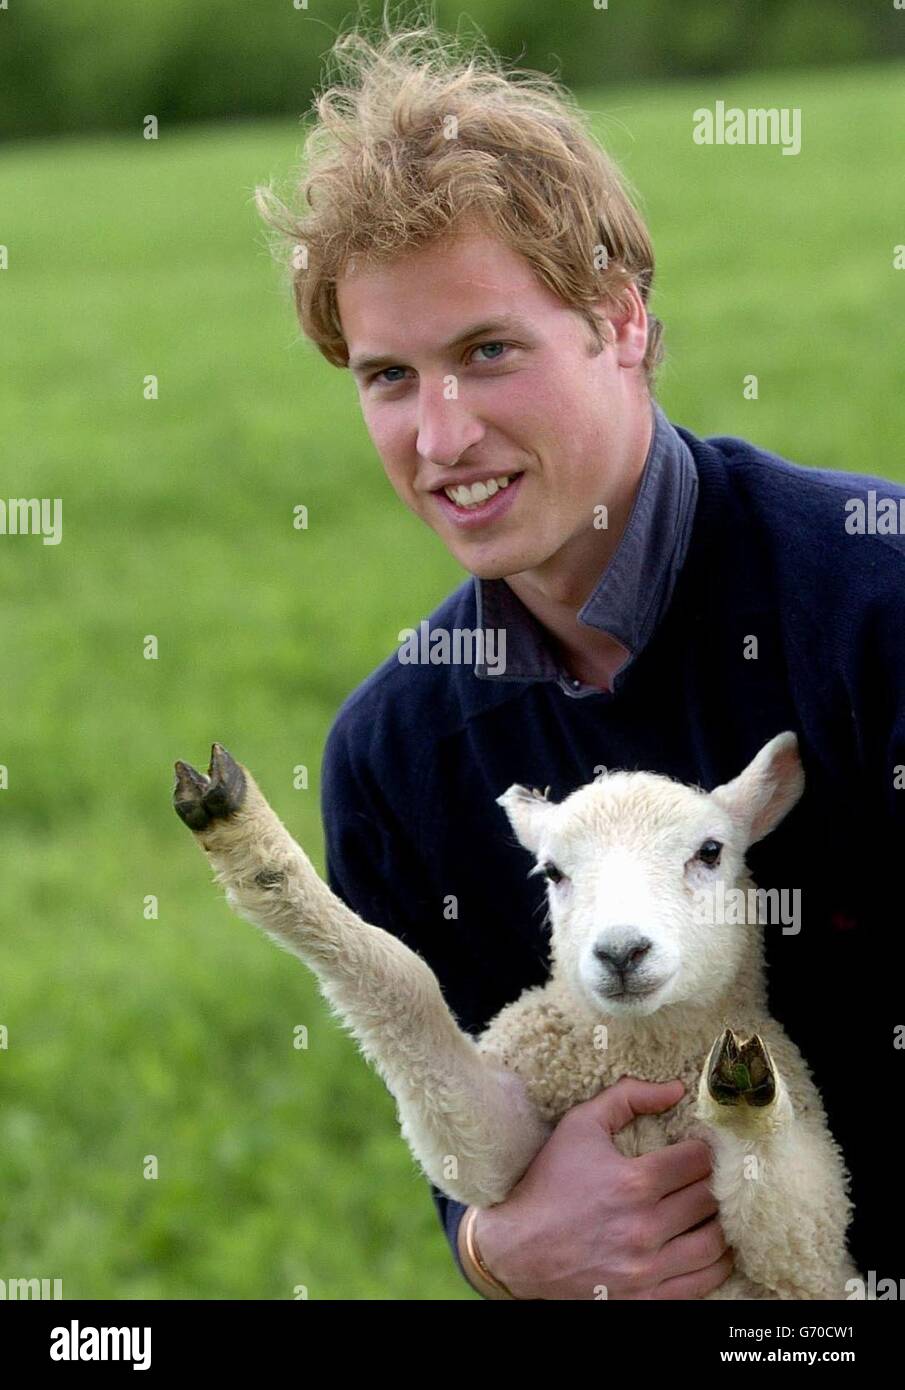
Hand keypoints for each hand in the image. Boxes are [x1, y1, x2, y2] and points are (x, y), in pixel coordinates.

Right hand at [474, 1076, 733, 1299]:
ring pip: (713, 1243)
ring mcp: (646, 1268)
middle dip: (715, 1181)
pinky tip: (715, 1247)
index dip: (708, 1149)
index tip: (704, 1147)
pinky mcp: (645, 1297)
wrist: (516, 1248)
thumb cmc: (548, 1182)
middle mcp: (645, 1227)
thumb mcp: (579, 1126)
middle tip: (714, 1174)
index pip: (698, 1161)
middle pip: (709, 1198)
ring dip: (722, 1222)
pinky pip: (701, 1283)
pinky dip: (716, 1263)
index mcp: (633, 1181)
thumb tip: (676, 1089)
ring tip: (716, 1208)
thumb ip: (627, 1097)